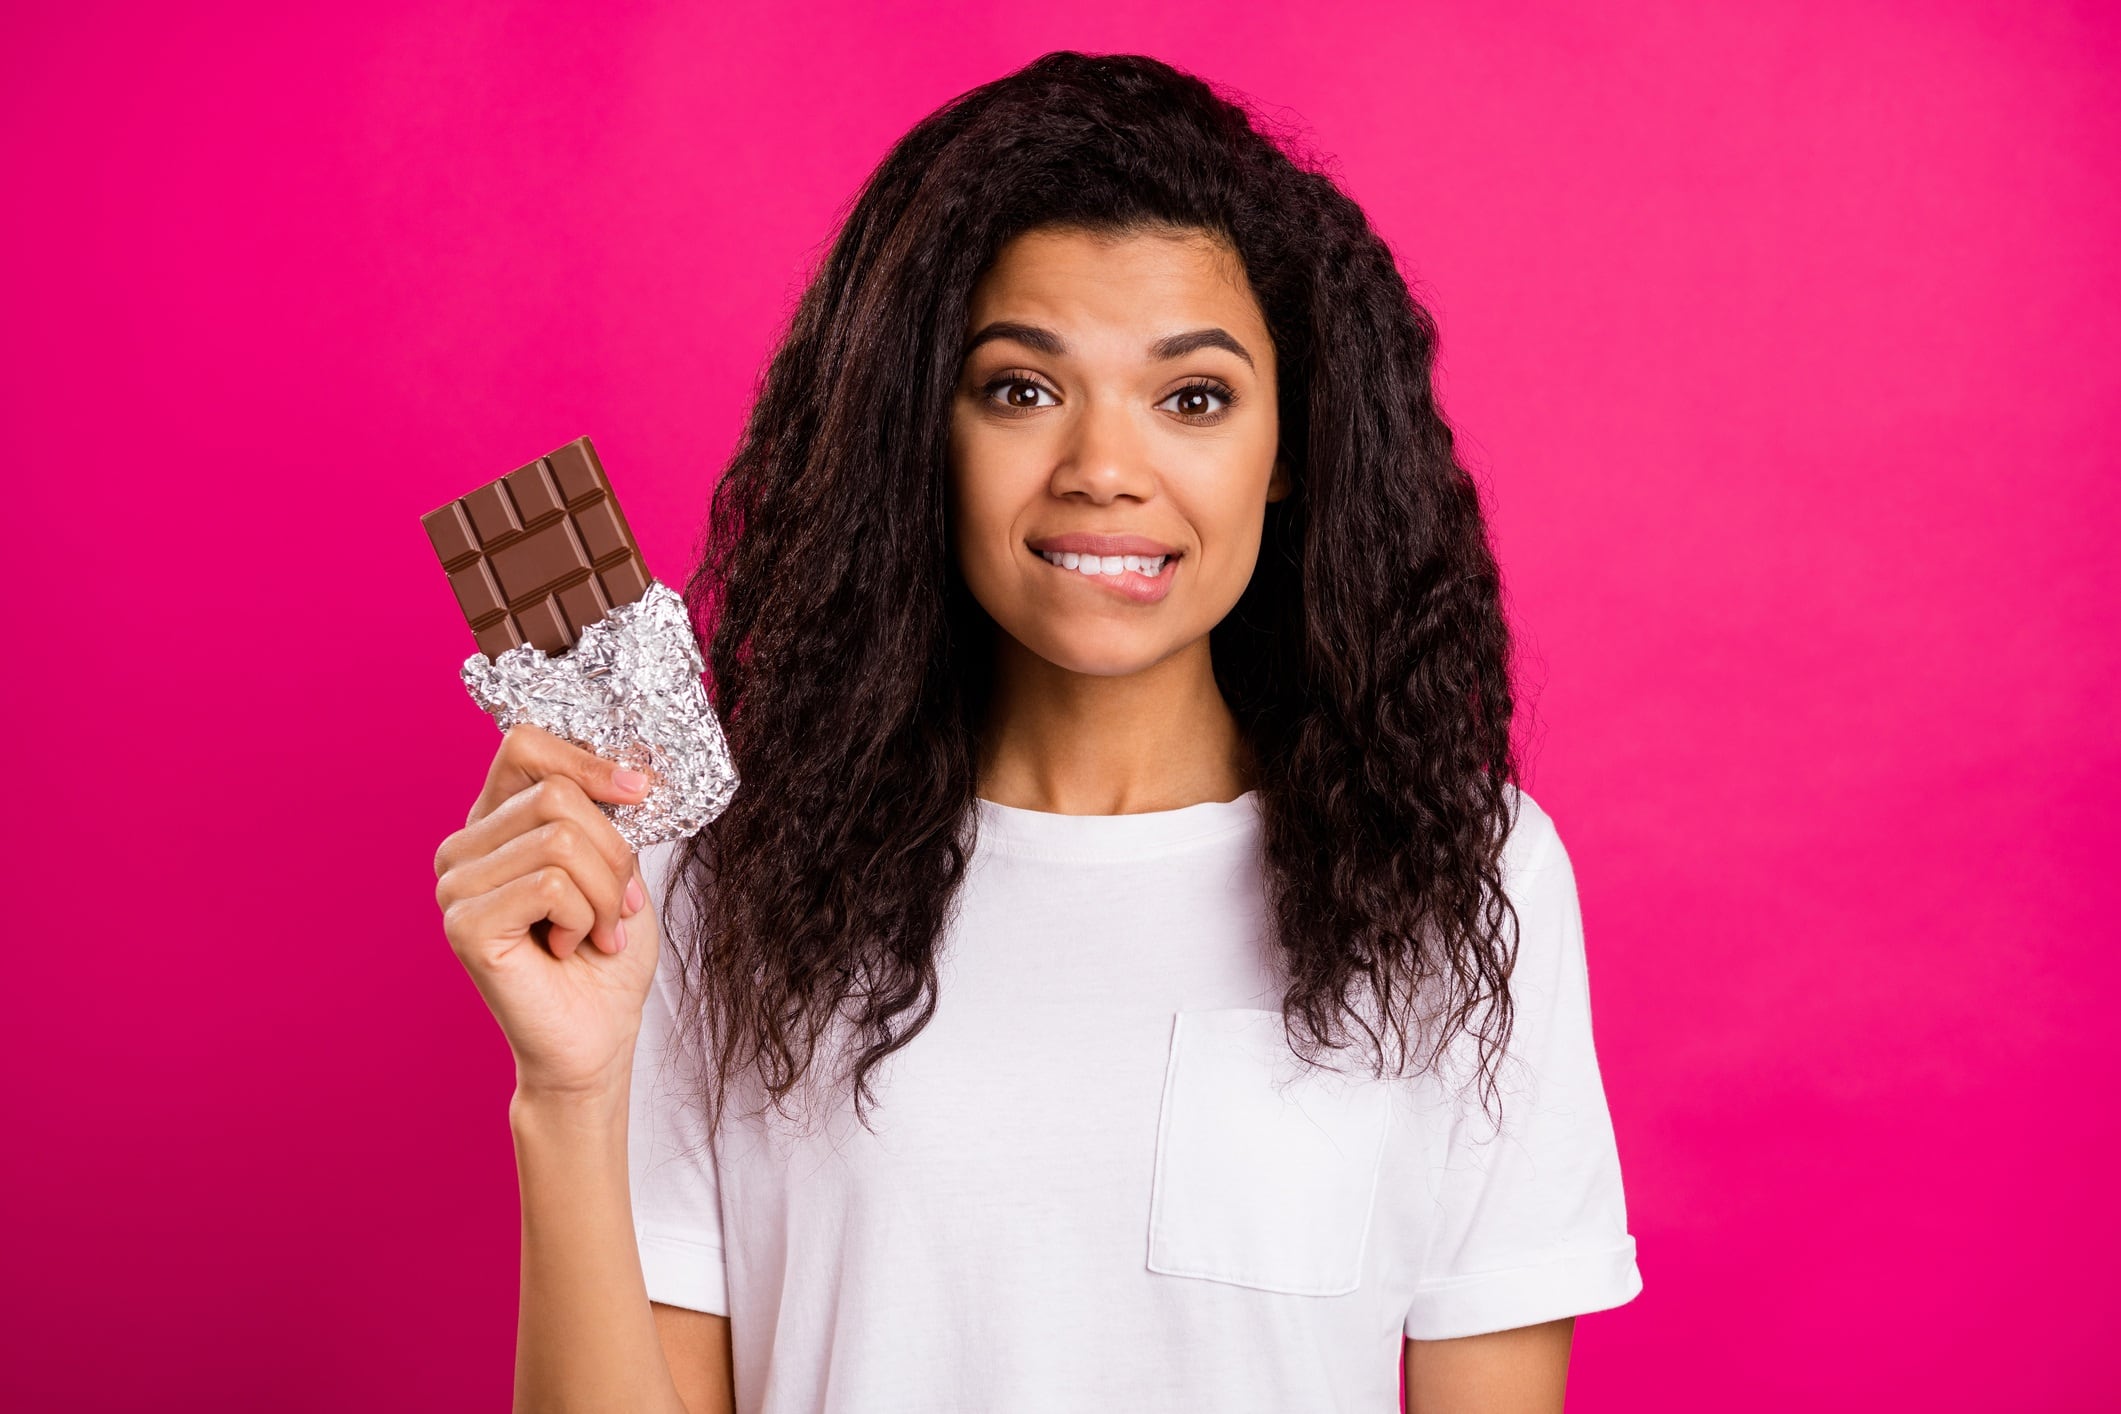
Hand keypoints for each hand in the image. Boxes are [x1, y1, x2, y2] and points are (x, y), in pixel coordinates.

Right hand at [433, 723, 663, 1099]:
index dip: (588, 761)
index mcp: (494, 822)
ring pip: (562, 839)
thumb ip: (602, 812)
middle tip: (617, 905)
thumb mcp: (616, 865)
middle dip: (614, 853)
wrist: (596, 1038)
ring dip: (605, 892)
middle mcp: (463, 848)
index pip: (525, 744)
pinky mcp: (464, 925)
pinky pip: (551, 885)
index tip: (638, 790)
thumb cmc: (606, 954)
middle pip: (557, 795)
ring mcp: (456, 886)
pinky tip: (569, 949)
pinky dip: (584, 918)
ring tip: (596, 930)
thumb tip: (625, 768)